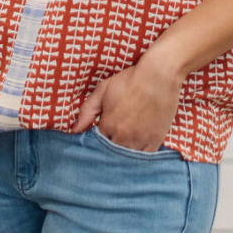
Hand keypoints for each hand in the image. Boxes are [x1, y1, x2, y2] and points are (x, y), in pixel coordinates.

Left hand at [70, 53, 184, 151]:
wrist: (159, 75)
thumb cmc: (130, 80)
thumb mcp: (103, 89)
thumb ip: (87, 110)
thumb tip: (73, 130)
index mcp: (108, 125)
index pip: (98, 142)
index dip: (100, 139)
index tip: (103, 133)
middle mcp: (123, 136)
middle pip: (112, 152)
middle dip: (110, 147)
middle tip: (114, 138)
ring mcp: (140, 140)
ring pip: (127, 157)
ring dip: (124, 153)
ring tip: (125, 144)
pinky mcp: (155, 140)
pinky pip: (145, 157)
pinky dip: (139, 156)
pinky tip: (137, 149)